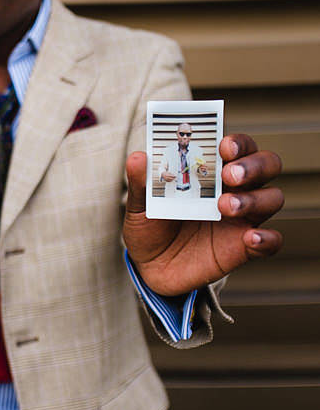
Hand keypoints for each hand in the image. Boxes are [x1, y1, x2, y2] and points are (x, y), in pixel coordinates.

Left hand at [123, 134, 282, 295]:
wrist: (150, 267)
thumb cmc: (151, 225)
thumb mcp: (140, 205)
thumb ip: (142, 182)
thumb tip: (138, 157)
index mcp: (212, 170)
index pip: (239, 146)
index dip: (238, 143)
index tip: (223, 147)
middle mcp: (235, 189)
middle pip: (266, 165)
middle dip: (253, 166)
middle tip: (228, 176)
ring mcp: (243, 218)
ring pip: (272, 198)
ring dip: (254, 199)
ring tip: (224, 206)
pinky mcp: (245, 247)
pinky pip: (272, 241)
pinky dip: (267, 238)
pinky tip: (250, 238)